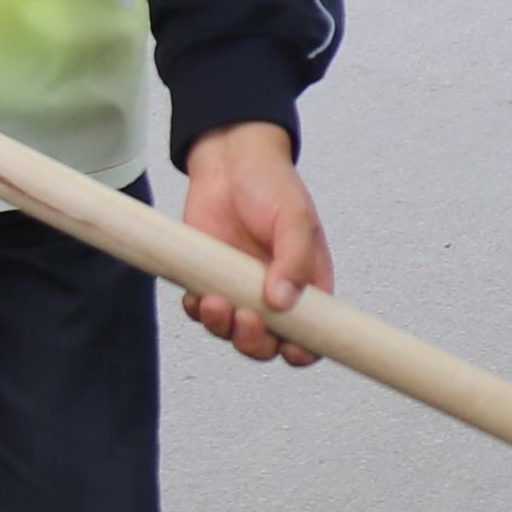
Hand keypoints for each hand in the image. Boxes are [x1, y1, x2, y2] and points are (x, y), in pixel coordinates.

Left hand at [179, 126, 331, 366]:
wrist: (228, 161)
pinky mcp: (208, 280)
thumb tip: (283, 301)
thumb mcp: (294, 217)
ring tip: (214, 302)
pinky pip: (202, 312)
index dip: (304, 350)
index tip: (291, 348)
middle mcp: (274, 292)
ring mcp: (239, 289)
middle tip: (245, 319)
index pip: (313, 332)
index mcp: (306, 282)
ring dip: (223, 328)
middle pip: (269, 343)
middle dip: (255, 342)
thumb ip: (295, 259)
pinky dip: (198, 312)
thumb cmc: (271, 184)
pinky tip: (197, 295)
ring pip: (232, 333)